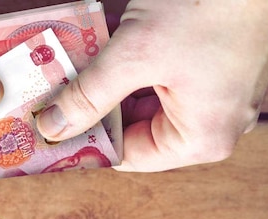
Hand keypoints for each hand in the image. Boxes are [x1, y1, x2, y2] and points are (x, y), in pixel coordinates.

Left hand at [37, 0, 267, 171]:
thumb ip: (89, 95)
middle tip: (54, 89)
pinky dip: (134, 58)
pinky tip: (103, 39)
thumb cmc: (212, 6)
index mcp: (202, 138)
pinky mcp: (218, 61)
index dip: (85, 140)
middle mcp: (216, 122)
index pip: (127, 155)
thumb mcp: (136, 54)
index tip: (48, 124)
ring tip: (74, 62)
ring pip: (146, 96)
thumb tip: (52, 128)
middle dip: (95, 104)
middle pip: (136, 127)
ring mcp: (219, 91)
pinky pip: (163, 72)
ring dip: (110, 78)